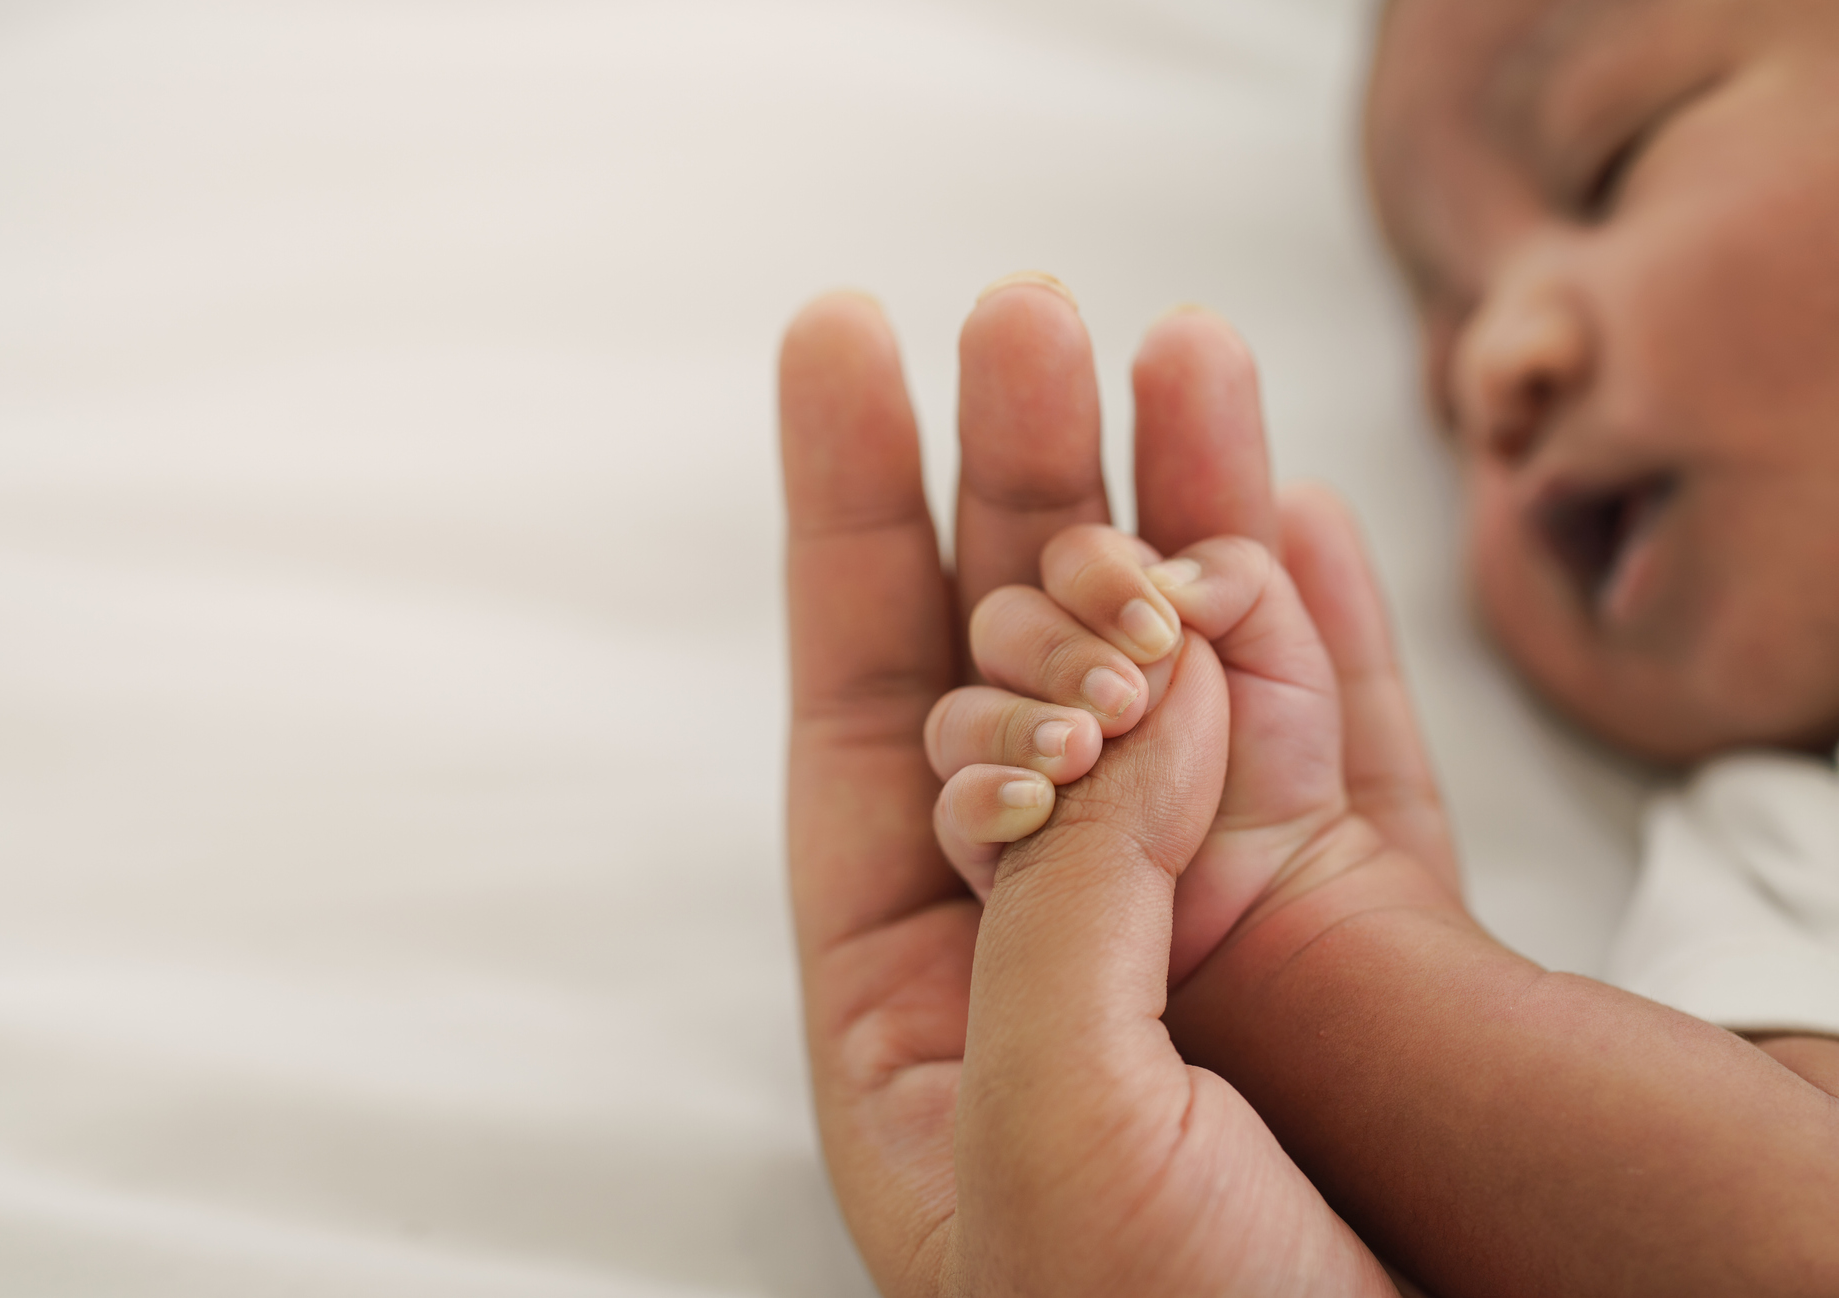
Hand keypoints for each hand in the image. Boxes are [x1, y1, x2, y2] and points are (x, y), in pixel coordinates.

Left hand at [780, 282, 1395, 1294]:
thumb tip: (1131, 711)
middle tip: (1020, 312)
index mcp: (917, 1003)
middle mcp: (1044, 943)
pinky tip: (1287, 516)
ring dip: (1173, 514)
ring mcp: (1197, 933)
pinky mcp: (1343, 951)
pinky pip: (1322, 748)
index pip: (860, 703)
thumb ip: (1064, 911)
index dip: (850, 515)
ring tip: (1180, 350)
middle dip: (1015, 479)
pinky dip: (1310, 626)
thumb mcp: (1049, 1136)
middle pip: (1014, 659)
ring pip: (1175, 680)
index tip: (840, 346)